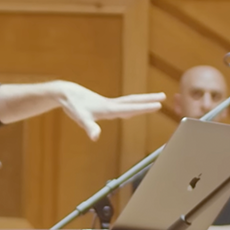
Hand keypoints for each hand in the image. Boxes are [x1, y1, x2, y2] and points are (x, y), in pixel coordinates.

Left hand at [47, 81, 163, 140]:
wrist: (66, 93)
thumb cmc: (73, 105)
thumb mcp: (81, 118)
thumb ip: (89, 127)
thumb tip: (95, 137)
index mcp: (109, 108)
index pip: (130, 108)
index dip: (144, 107)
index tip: (159, 105)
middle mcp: (111, 104)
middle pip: (133, 101)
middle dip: (148, 99)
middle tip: (164, 96)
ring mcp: (108, 104)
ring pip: (129, 101)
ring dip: (142, 100)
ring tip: (155, 100)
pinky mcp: (104, 105)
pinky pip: (123, 105)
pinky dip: (132, 105)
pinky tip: (132, 109)